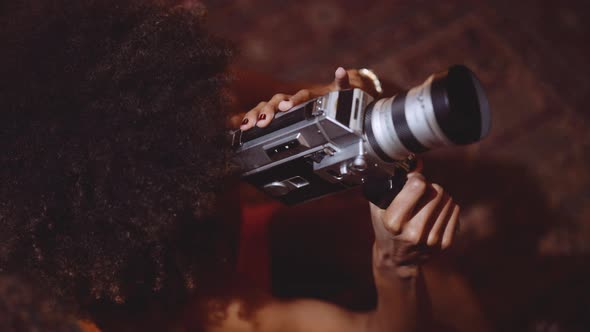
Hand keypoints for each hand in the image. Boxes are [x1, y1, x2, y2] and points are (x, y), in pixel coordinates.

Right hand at [238, 67, 378, 129]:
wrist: (326, 103)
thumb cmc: (332, 99)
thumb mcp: (342, 94)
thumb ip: (342, 84)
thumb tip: (341, 70)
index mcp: (304, 96)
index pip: (297, 97)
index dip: (292, 101)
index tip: (287, 106)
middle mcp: (288, 101)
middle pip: (274, 102)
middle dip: (267, 111)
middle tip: (263, 120)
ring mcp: (278, 109)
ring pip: (263, 109)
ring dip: (253, 116)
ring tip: (246, 125)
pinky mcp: (272, 118)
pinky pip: (256, 118)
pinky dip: (244, 119)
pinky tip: (232, 125)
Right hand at [370, 170, 459, 277]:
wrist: (398, 260)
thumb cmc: (385, 227)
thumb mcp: (379, 205)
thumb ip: (393, 182)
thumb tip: (416, 161)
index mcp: (394, 221)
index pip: (417, 185)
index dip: (416, 177)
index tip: (412, 180)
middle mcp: (414, 232)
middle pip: (437, 191)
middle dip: (429, 186)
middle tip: (421, 192)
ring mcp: (431, 239)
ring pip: (448, 199)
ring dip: (439, 196)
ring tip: (428, 202)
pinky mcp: (444, 243)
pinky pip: (455, 210)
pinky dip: (447, 206)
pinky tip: (436, 211)